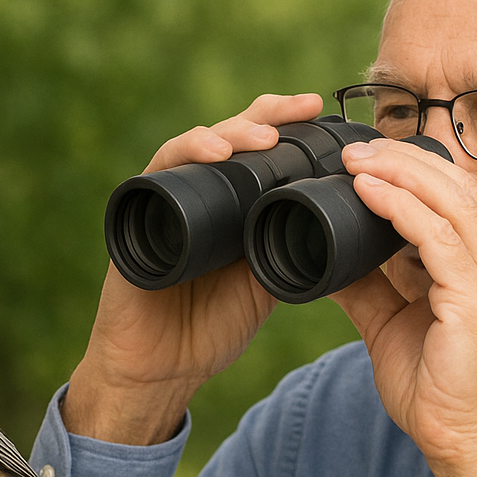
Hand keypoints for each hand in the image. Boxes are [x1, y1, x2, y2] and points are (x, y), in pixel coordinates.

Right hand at [65, 93, 325, 444]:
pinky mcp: (136, 215)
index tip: (319, 110)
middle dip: (268, 114)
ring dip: (232, 133)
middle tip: (304, 107)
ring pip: (196, 145)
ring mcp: (165, 200)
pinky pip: (159, 173)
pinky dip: (187, 156)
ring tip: (265, 135)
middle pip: (230, 135)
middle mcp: (197, 194)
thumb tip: (341, 220)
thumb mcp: (265, 283)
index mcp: (232, 205)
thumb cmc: (210, 327)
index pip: (258, 149)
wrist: (162, 369)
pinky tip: (215, 151)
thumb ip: (289, 249)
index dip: (287, 124)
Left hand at [330, 137, 476, 476]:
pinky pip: (435, 235)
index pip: (462, 199)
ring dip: (399, 173)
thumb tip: (329, 260)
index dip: (420, 170)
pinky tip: (367, 192)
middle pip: (459, 187)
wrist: (466, 446)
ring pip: (449, 200)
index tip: (371, 159)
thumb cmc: (439, 395)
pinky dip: (399, 206)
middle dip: (406, 160)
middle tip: (357, 149)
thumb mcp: (394, 327)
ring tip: (356, 161)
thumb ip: (370, 288)